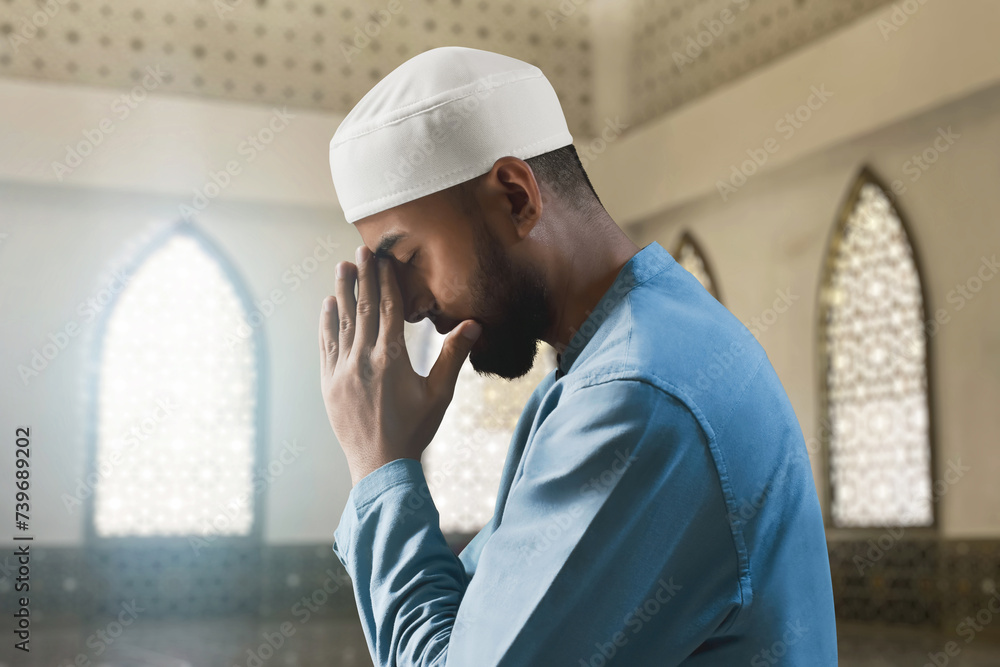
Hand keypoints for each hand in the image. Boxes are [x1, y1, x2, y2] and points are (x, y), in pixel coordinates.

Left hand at [319, 245, 481, 485]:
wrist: (381, 466)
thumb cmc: (415, 431)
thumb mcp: (439, 394)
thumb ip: (453, 356)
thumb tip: (474, 323)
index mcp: (392, 359)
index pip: (389, 310)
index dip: (386, 281)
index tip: (382, 259)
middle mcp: (364, 360)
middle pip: (364, 310)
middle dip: (363, 278)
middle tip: (360, 251)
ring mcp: (343, 372)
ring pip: (342, 324)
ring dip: (342, 293)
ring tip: (341, 268)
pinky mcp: (330, 384)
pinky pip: (327, 346)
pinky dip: (327, 324)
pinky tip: (328, 306)